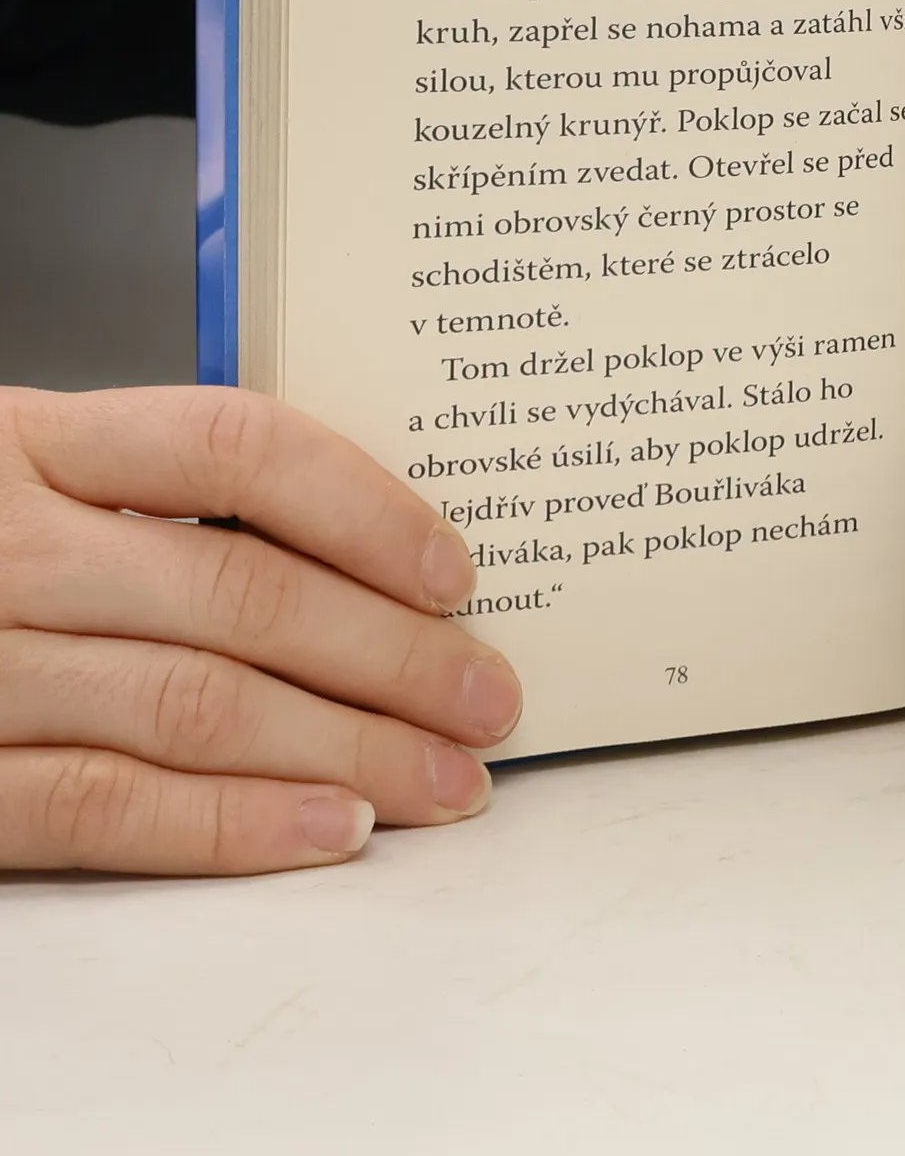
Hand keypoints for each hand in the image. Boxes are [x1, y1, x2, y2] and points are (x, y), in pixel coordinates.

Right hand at [0, 387, 520, 874]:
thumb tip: (369, 552)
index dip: (366, 508)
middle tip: (489, 698)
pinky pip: (105, 808)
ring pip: (195, 705)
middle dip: (392, 657)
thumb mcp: (28, 475)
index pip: (236, 445)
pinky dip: (234, 826)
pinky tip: (333, 833)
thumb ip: (158, 496)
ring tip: (446, 779)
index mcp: (29, 440)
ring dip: (347, 751)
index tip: (457, 572)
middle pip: (240, 591)